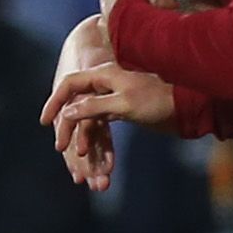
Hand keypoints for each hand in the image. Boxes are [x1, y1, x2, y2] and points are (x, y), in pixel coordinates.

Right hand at [40, 64, 178, 190]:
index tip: (44, 122)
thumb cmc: (159, 99)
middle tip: (61, 148)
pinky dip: (97, 141)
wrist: (188, 106)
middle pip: (76, 104)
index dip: (55, 102)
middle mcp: (105, 84)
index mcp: (104, 75)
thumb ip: (94, 107)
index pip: (70, 85)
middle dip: (68, 128)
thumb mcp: (124, 103)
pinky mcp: (121, 110)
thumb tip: (67, 113)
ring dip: (84, 139)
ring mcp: (113, 97)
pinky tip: (98, 156)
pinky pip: (101, 125)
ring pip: (88, 118)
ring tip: (82, 157)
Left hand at [95, 0, 163, 35]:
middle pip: (129, 8)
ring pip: (133, 23)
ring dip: (146, 21)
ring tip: (161, 24)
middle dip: (146, 6)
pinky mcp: (124, 46)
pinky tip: (157, 38)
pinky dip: (147, 36)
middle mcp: (109, 13)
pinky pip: (137, 39)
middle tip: (162, 9)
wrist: (135, 26)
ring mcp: (116, 30)